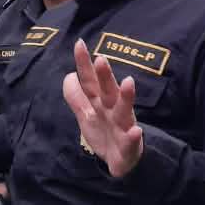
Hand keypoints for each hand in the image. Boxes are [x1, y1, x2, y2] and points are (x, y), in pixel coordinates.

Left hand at [62, 39, 142, 177]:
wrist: (121, 160)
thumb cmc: (104, 132)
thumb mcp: (86, 115)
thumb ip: (76, 96)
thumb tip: (68, 75)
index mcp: (99, 102)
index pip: (90, 80)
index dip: (84, 64)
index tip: (79, 44)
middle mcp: (112, 109)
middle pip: (108, 90)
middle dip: (105, 75)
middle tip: (101, 58)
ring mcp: (122, 126)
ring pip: (124, 110)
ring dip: (127, 96)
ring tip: (129, 82)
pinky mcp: (129, 144)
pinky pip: (131, 140)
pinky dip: (134, 136)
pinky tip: (136, 131)